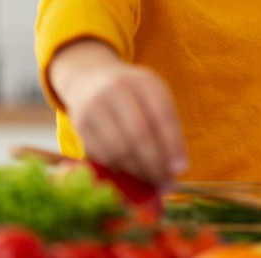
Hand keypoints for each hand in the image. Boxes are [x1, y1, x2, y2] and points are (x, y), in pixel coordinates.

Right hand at [49, 39, 187, 186]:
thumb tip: (177, 167)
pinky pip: (102, 155)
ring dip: (138, 171)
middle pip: (140, 134)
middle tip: (166, 183)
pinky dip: (119, 168)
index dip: (173, 144)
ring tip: (150, 180)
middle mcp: (118, 89)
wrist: (90, 77)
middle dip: (155, 165)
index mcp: (144, 80)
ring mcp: (96, 105)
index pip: (162, 114)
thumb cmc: (131, 93)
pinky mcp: (80, 123)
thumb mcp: (152, 96)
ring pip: (120, 149)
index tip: (181, 168)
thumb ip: (167, 126)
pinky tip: (130, 171)